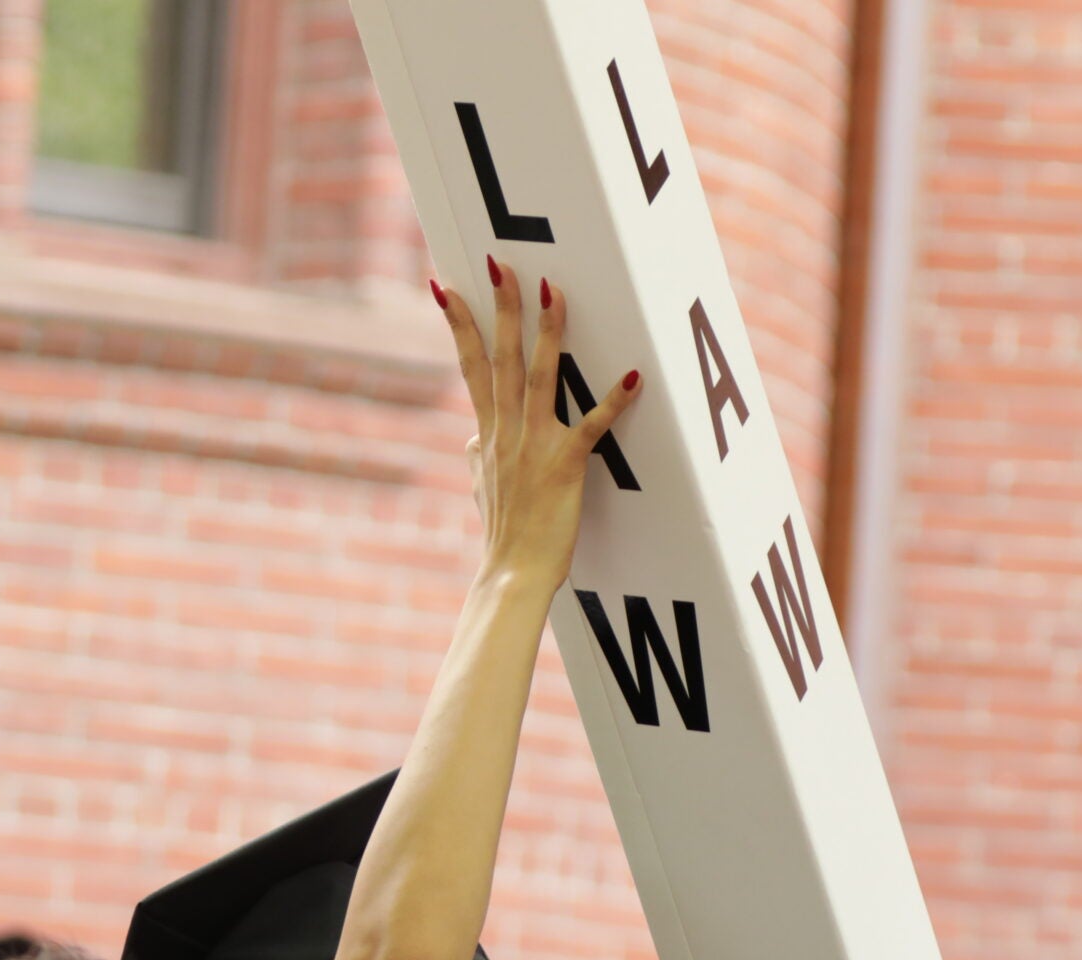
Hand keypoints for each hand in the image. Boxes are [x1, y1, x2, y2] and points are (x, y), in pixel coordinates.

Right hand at [435, 264, 638, 596]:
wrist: (511, 575)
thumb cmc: (502, 536)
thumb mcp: (480, 489)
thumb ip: (477, 456)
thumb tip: (473, 438)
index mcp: (488, 433)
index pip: (469, 367)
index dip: (458, 325)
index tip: (447, 286)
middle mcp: (506, 432)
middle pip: (499, 358)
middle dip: (499, 307)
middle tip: (499, 261)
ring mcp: (534, 447)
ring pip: (538, 377)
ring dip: (547, 331)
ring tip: (552, 289)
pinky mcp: (565, 466)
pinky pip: (591, 426)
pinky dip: (613, 400)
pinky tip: (633, 374)